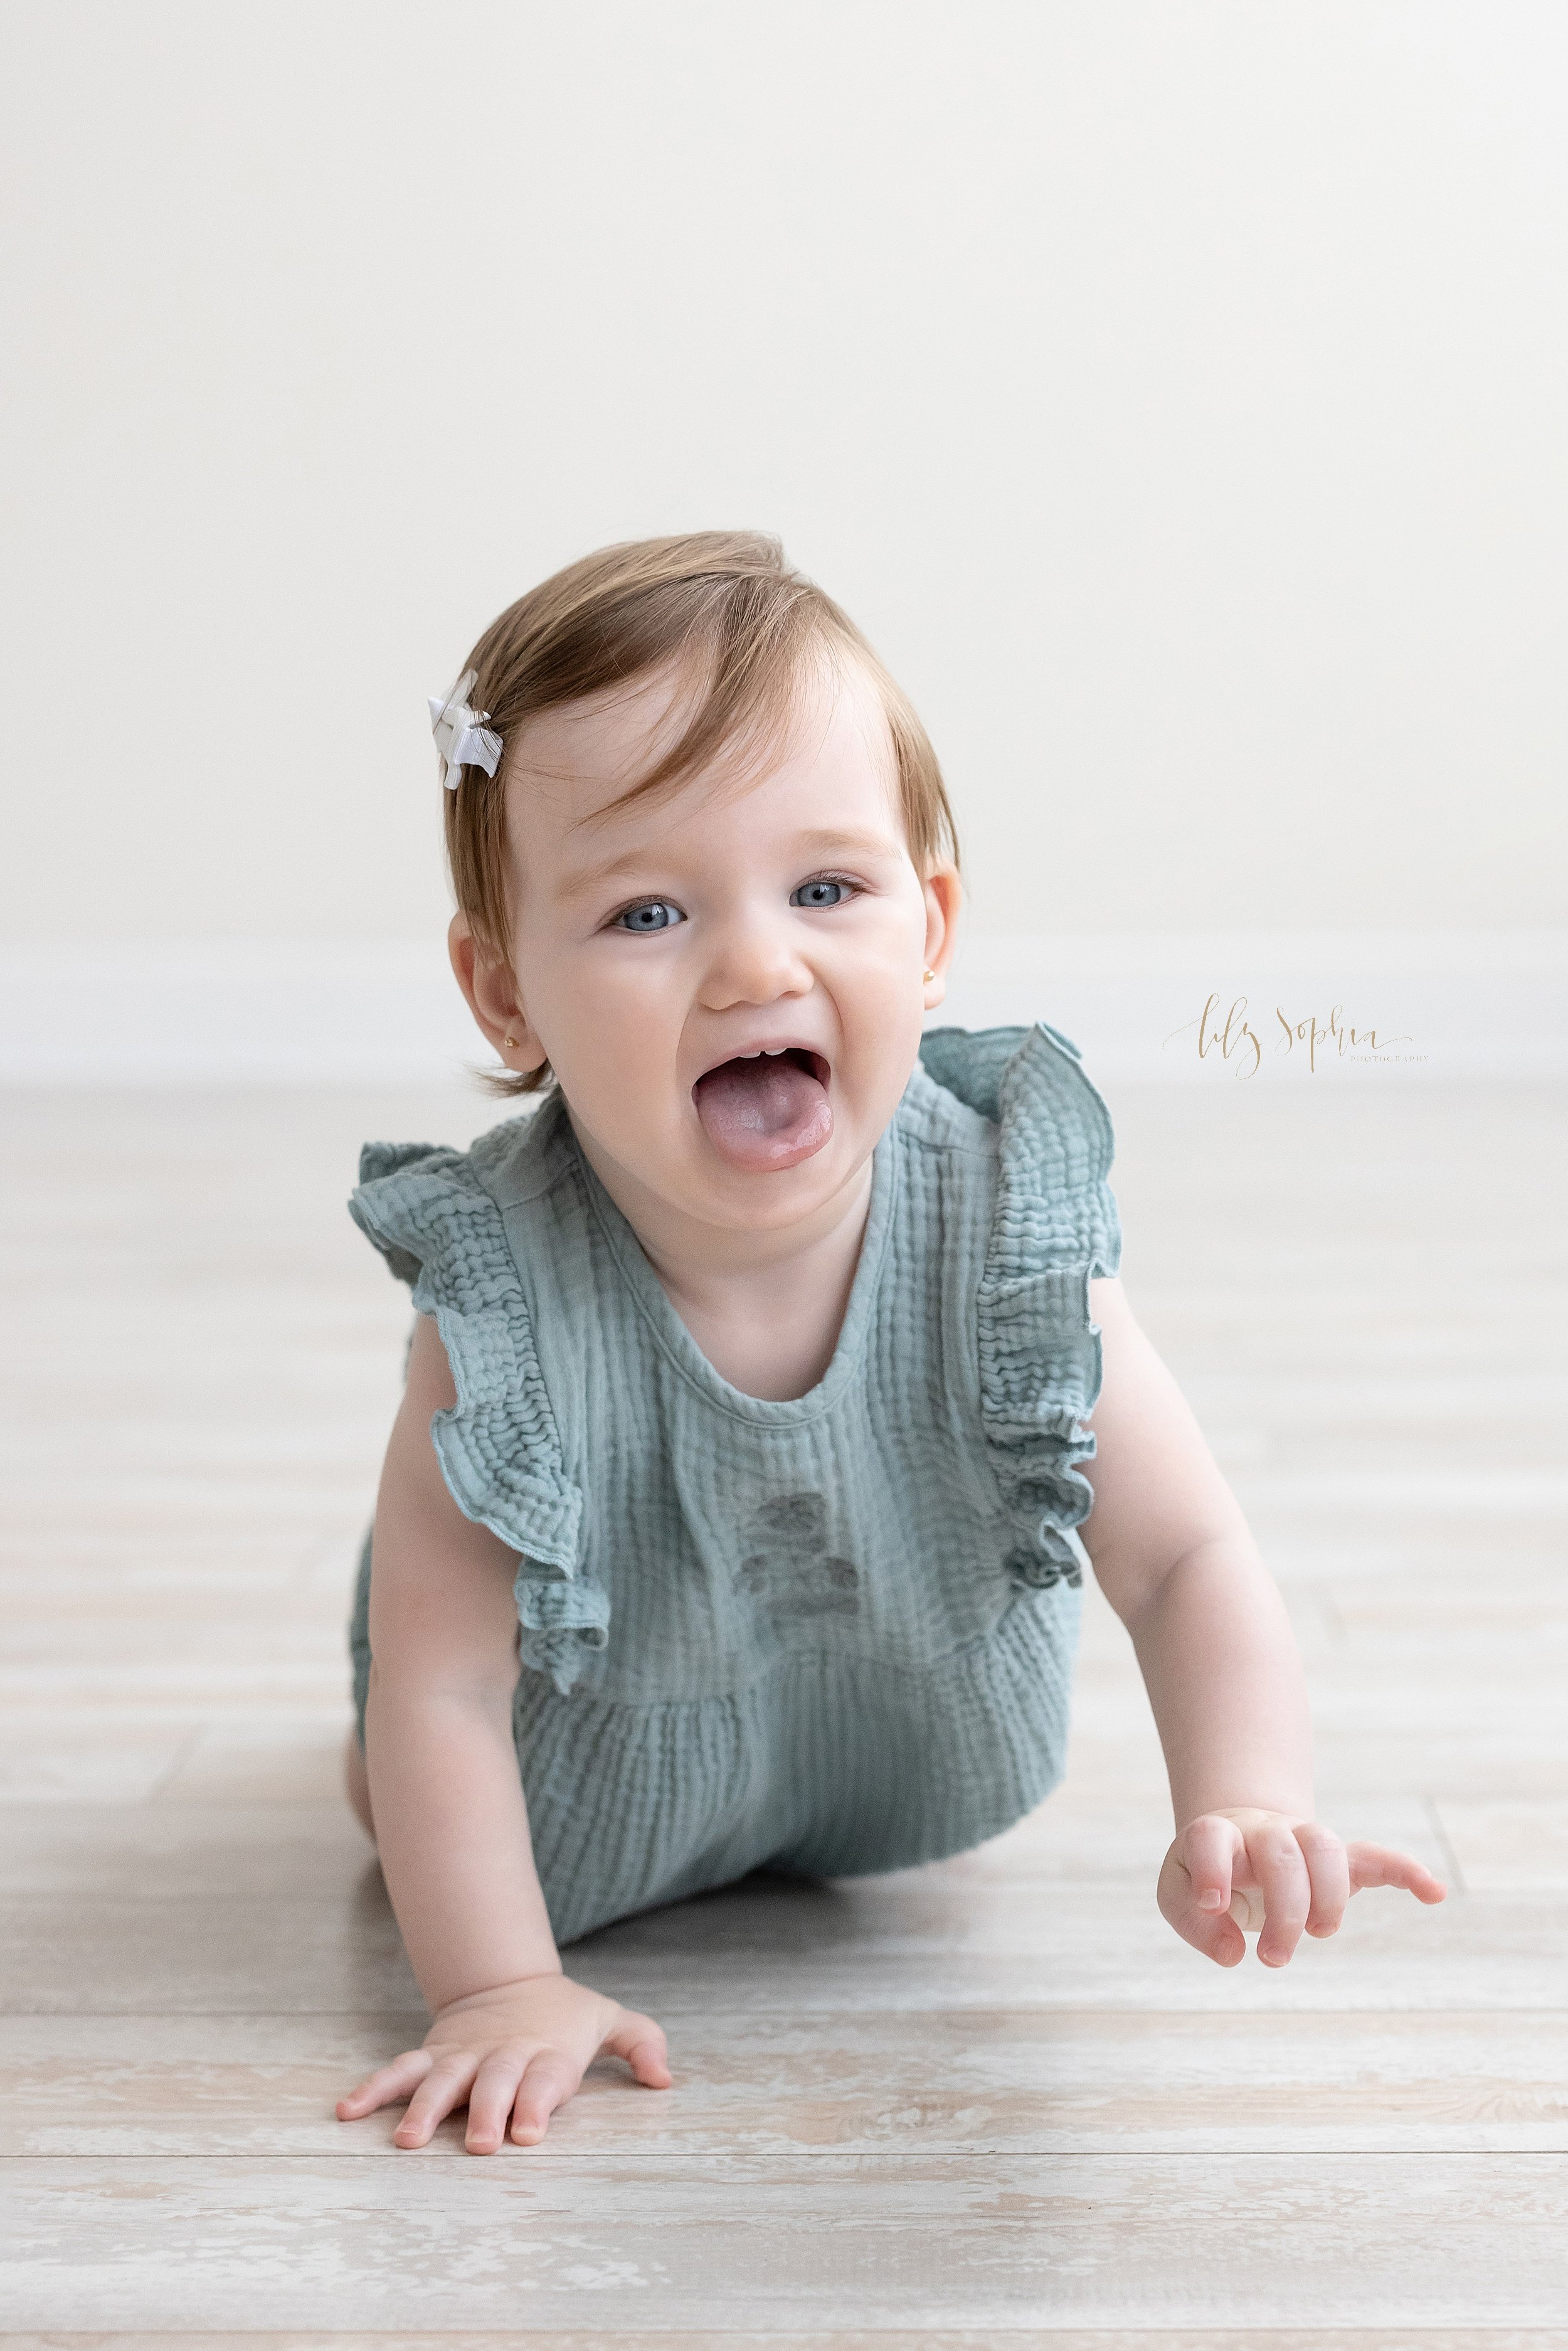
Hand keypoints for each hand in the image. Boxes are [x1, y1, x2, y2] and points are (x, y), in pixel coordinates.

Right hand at [335, 1970, 671, 2152]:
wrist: (507, 1980)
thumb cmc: (564, 2017)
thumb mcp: (607, 2019)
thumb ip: (640, 2043)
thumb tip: (665, 2077)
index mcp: (546, 2052)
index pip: (545, 2079)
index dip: (538, 2103)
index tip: (529, 2133)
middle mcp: (502, 2056)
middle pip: (493, 2084)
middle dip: (486, 2113)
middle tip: (481, 2146)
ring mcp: (463, 2056)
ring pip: (440, 2081)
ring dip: (423, 2109)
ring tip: (405, 2139)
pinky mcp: (433, 2055)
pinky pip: (399, 2071)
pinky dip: (373, 2089)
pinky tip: (346, 2111)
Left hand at [1158, 1807, 1446, 1968]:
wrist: (1239, 1840)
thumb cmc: (1206, 1877)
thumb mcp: (1180, 1898)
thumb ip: (1195, 1923)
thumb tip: (1234, 1953)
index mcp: (1217, 1835)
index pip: (1212, 1837)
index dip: (1212, 1869)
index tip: (1213, 1904)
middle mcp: (1262, 1830)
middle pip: (1280, 1853)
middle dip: (1283, 1910)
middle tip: (1274, 1958)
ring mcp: (1301, 1841)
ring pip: (1325, 1846)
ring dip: (1327, 1895)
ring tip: (1319, 1933)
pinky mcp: (1336, 1860)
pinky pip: (1376, 1857)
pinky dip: (1405, 1871)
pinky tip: (1433, 1892)